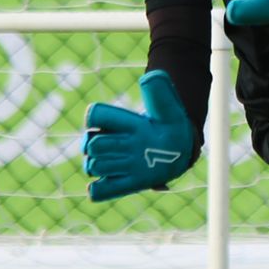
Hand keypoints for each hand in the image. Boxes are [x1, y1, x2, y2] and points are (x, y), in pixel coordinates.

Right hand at [81, 70, 194, 201]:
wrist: (178, 148)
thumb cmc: (170, 125)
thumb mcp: (169, 108)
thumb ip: (159, 93)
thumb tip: (150, 77)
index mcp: (118, 122)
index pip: (94, 116)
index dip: (101, 119)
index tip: (128, 124)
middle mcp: (110, 141)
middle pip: (89, 144)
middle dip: (107, 145)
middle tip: (131, 145)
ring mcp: (112, 163)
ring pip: (92, 166)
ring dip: (108, 166)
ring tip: (130, 163)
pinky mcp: (118, 183)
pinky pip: (98, 190)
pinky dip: (101, 189)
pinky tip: (120, 181)